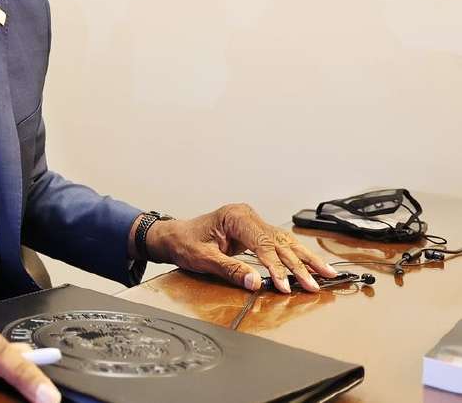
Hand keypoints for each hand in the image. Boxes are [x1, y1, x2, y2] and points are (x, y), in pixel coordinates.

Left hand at [142, 203, 338, 293]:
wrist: (173, 236)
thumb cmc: (184, 243)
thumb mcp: (202, 258)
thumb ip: (229, 269)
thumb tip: (254, 282)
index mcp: (235, 217)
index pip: (263, 244)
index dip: (277, 267)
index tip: (287, 285)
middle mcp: (247, 216)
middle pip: (280, 242)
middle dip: (300, 265)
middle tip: (317, 283)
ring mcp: (252, 222)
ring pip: (285, 241)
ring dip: (306, 259)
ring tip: (328, 273)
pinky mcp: (254, 231)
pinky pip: (279, 243)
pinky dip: (296, 256)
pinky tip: (312, 265)